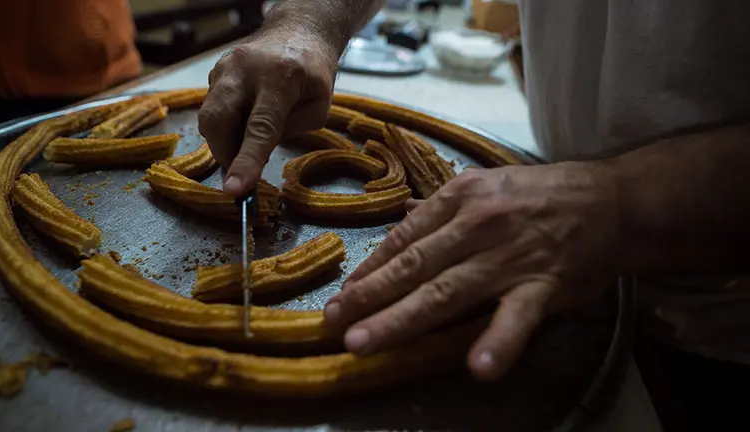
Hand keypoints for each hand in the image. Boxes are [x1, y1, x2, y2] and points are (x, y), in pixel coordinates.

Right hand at [199, 28, 338, 195]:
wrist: (298, 31)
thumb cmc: (313, 72)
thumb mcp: (320, 106)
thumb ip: (290, 131)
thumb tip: (256, 153)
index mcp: (280, 77)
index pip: (259, 127)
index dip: (246, 161)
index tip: (235, 190)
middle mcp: (244, 69)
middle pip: (218, 121)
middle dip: (225, 154)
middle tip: (241, 171)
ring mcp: (224, 67)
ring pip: (209, 117)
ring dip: (225, 140)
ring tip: (248, 140)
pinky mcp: (215, 71)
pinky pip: (212, 108)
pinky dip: (225, 125)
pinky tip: (244, 120)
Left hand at [324, 163, 619, 379]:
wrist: (611, 199)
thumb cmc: (543, 194)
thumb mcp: (487, 186)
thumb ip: (443, 209)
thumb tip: (402, 221)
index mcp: (460, 199)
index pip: (404, 240)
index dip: (370, 270)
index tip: (343, 295)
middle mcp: (477, 226)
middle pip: (413, 267)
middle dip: (368, 297)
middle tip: (333, 323)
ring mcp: (508, 257)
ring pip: (446, 292)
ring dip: (401, 319)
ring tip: (365, 342)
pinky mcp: (543, 285)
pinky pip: (517, 317)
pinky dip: (499, 341)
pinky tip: (478, 367)